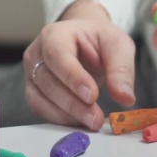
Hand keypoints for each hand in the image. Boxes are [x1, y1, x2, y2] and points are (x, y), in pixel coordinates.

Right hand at [23, 0, 136, 130]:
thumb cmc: (98, 41)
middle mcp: (37, 54)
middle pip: (48, 81)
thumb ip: (121, 69)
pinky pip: (41, 109)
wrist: (85, 43)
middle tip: (96, 119)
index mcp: (55, 35)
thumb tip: (125, 98)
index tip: (92, 95)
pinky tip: (80, 121)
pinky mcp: (33, 92)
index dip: (72, 77)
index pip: (57, 55)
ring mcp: (31, 74)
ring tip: (92, 121)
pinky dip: (60, 119)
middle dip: (73, 103)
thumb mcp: (117, 45)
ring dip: (67, 114)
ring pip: (41, 99)